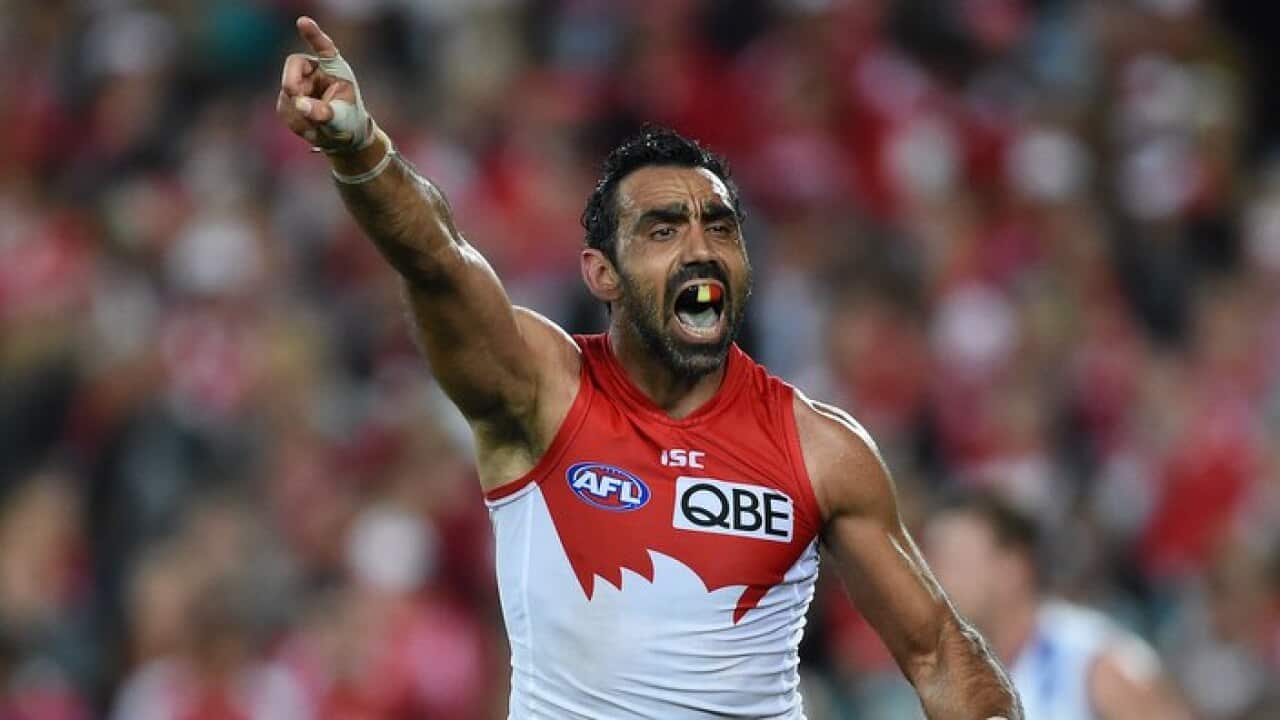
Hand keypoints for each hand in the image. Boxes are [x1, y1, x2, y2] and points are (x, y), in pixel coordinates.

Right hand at [275, 16, 372, 152]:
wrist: (340, 138)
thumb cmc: (348, 122)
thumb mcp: (341, 120)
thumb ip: (323, 112)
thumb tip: (299, 103)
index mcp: (334, 68)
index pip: (323, 47)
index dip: (313, 34)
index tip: (303, 22)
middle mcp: (314, 71)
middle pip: (294, 66)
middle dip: (292, 83)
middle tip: (297, 97)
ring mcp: (300, 84)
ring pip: (287, 92)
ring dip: (300, 113)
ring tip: (320, 126)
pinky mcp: (288, 99)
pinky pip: (285, 109)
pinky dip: (296, 122)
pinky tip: (310, 128)